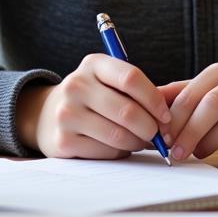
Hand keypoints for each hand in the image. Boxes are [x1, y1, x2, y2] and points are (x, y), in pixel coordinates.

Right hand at [14, 54, 171, 158]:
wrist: (47, 114)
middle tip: (159, 136)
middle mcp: (76, 84)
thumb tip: (170, 116)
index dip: (155, 100)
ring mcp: (67, 113)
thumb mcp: (108, 81)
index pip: (131, 78)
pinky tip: (118, 146)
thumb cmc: (92, 97)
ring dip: (137, 142)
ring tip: (139, 140)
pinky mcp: (63, 140)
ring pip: (119, 135)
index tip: (166, 116)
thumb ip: (136, 90)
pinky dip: (119, 152)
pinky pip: (106, 151)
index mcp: (93, 64)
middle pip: (128, 111)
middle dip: (151, 128)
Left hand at [159, 65, 217, 161]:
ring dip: (212, 143)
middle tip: (177, 154)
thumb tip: (147, 103)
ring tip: (200, 154)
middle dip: (191, 132)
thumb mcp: (211, 92)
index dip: (175, 117)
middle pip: (211, 105)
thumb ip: (182, 96)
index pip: (192, 93)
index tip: (163, 138)